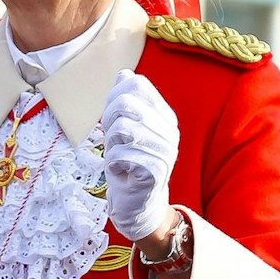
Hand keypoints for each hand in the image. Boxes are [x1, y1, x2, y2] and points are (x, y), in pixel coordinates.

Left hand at [102, 71, 180, 244]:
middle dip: (109, 121)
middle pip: (125, 103)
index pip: (136, 83)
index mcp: (165, 116)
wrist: (136, 204)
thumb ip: (126, 100)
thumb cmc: (128, 163)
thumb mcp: (124, 127)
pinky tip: (122, 172)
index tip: (113, 119)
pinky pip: (120, 153)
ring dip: (111, 144)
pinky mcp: (155, 171)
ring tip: (119, 156)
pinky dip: (113, 163)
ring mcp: (165, 151)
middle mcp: (170, 131)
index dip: (114, 97)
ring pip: (122, 127)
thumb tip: (125, 74)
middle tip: (113, 140)